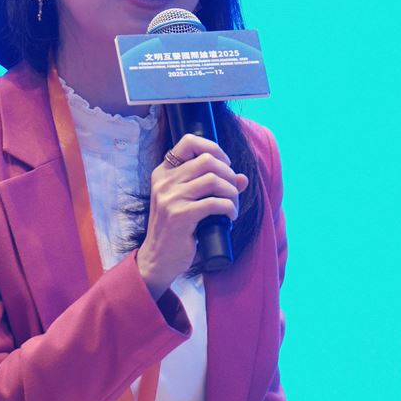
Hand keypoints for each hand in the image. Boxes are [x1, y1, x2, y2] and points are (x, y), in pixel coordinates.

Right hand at [136, 134, 248, 298]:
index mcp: (164, 173)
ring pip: (214, 180)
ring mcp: (170, 198)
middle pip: (208, 160)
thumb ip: (211, 186)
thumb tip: (242, 178)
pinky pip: (215, 203)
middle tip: (232, 191)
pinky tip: (230, 217)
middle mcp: (165, 181)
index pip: (188, 142)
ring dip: (231, 193)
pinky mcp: (180, 215)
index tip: (224, 165)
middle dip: (228, 174)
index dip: (213, 148)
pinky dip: (230, 208)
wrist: (158, 258)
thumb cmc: (176, 229)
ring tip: (232, 206)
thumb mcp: (188, 202)